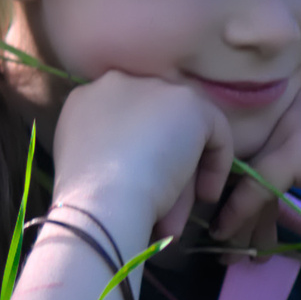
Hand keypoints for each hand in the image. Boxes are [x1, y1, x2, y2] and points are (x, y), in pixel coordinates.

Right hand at [50, 72, 235, 250]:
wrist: (101, 198)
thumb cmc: (85, 195)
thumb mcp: (85, 167)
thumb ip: (106, 152)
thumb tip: (133, 169)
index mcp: (85, 98)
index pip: (123, 120)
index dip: (135, 155)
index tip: (137, 189)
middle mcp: (117, 83)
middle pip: (154, 124)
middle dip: (162, 167)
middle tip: (163, 210)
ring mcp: (155, 88)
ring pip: (181, 131)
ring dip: (183, 175)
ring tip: (179, 217)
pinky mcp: (188, 102)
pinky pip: (215, 131)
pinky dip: (215, 165)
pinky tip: (205, 194)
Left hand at [209, 79, 300, 242]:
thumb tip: (273, 181)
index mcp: (298, 94)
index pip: (250, 136)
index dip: (235, 175)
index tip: (231, 208)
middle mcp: (288, 102)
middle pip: (240, 154)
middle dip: (226, 197)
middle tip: (222, 234)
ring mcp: (289, 123)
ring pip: (242, 173)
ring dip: (234, 217)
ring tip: (230, 250)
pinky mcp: (294, 149)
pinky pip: (255, 187)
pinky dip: (240, 215)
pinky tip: (234, 238)